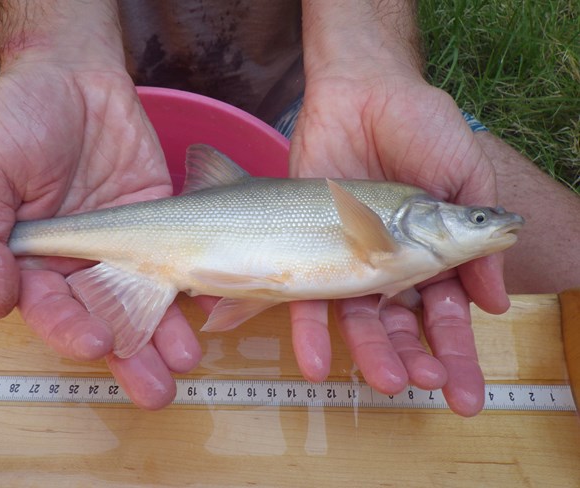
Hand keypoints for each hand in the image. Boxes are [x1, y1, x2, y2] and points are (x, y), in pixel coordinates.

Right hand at [0, 60, 201, 408]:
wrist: (74, 76)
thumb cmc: (21, 120)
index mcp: (36, 260)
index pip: (53, 310)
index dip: (71, 331)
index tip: (96, 345)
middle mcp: (85, 262)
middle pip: (106, 319)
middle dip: (130, 356)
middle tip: (157, 390)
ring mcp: (128, 245)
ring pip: (148, 299)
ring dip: (167, 334)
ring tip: (186, 362)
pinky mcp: (164, 223)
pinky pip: (181, 258)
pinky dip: (197, 283)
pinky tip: (214, 307)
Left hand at [287, 69, 506, 416]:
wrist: (362, 92)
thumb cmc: (421, 127)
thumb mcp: (464, 176)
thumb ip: (476, 236)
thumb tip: (494, 302)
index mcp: (429, 256)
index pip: (446, 315)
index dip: (457, 354)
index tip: (466, 393)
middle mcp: (388, 267)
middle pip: (402, 327)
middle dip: (415, 360)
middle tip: (425, 385)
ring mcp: (347, 261)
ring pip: (358, 320)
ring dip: (371, 354)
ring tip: (385, 382)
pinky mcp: (307, 250)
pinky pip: (305, 295)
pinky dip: (310, 331)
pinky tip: (316, 363)